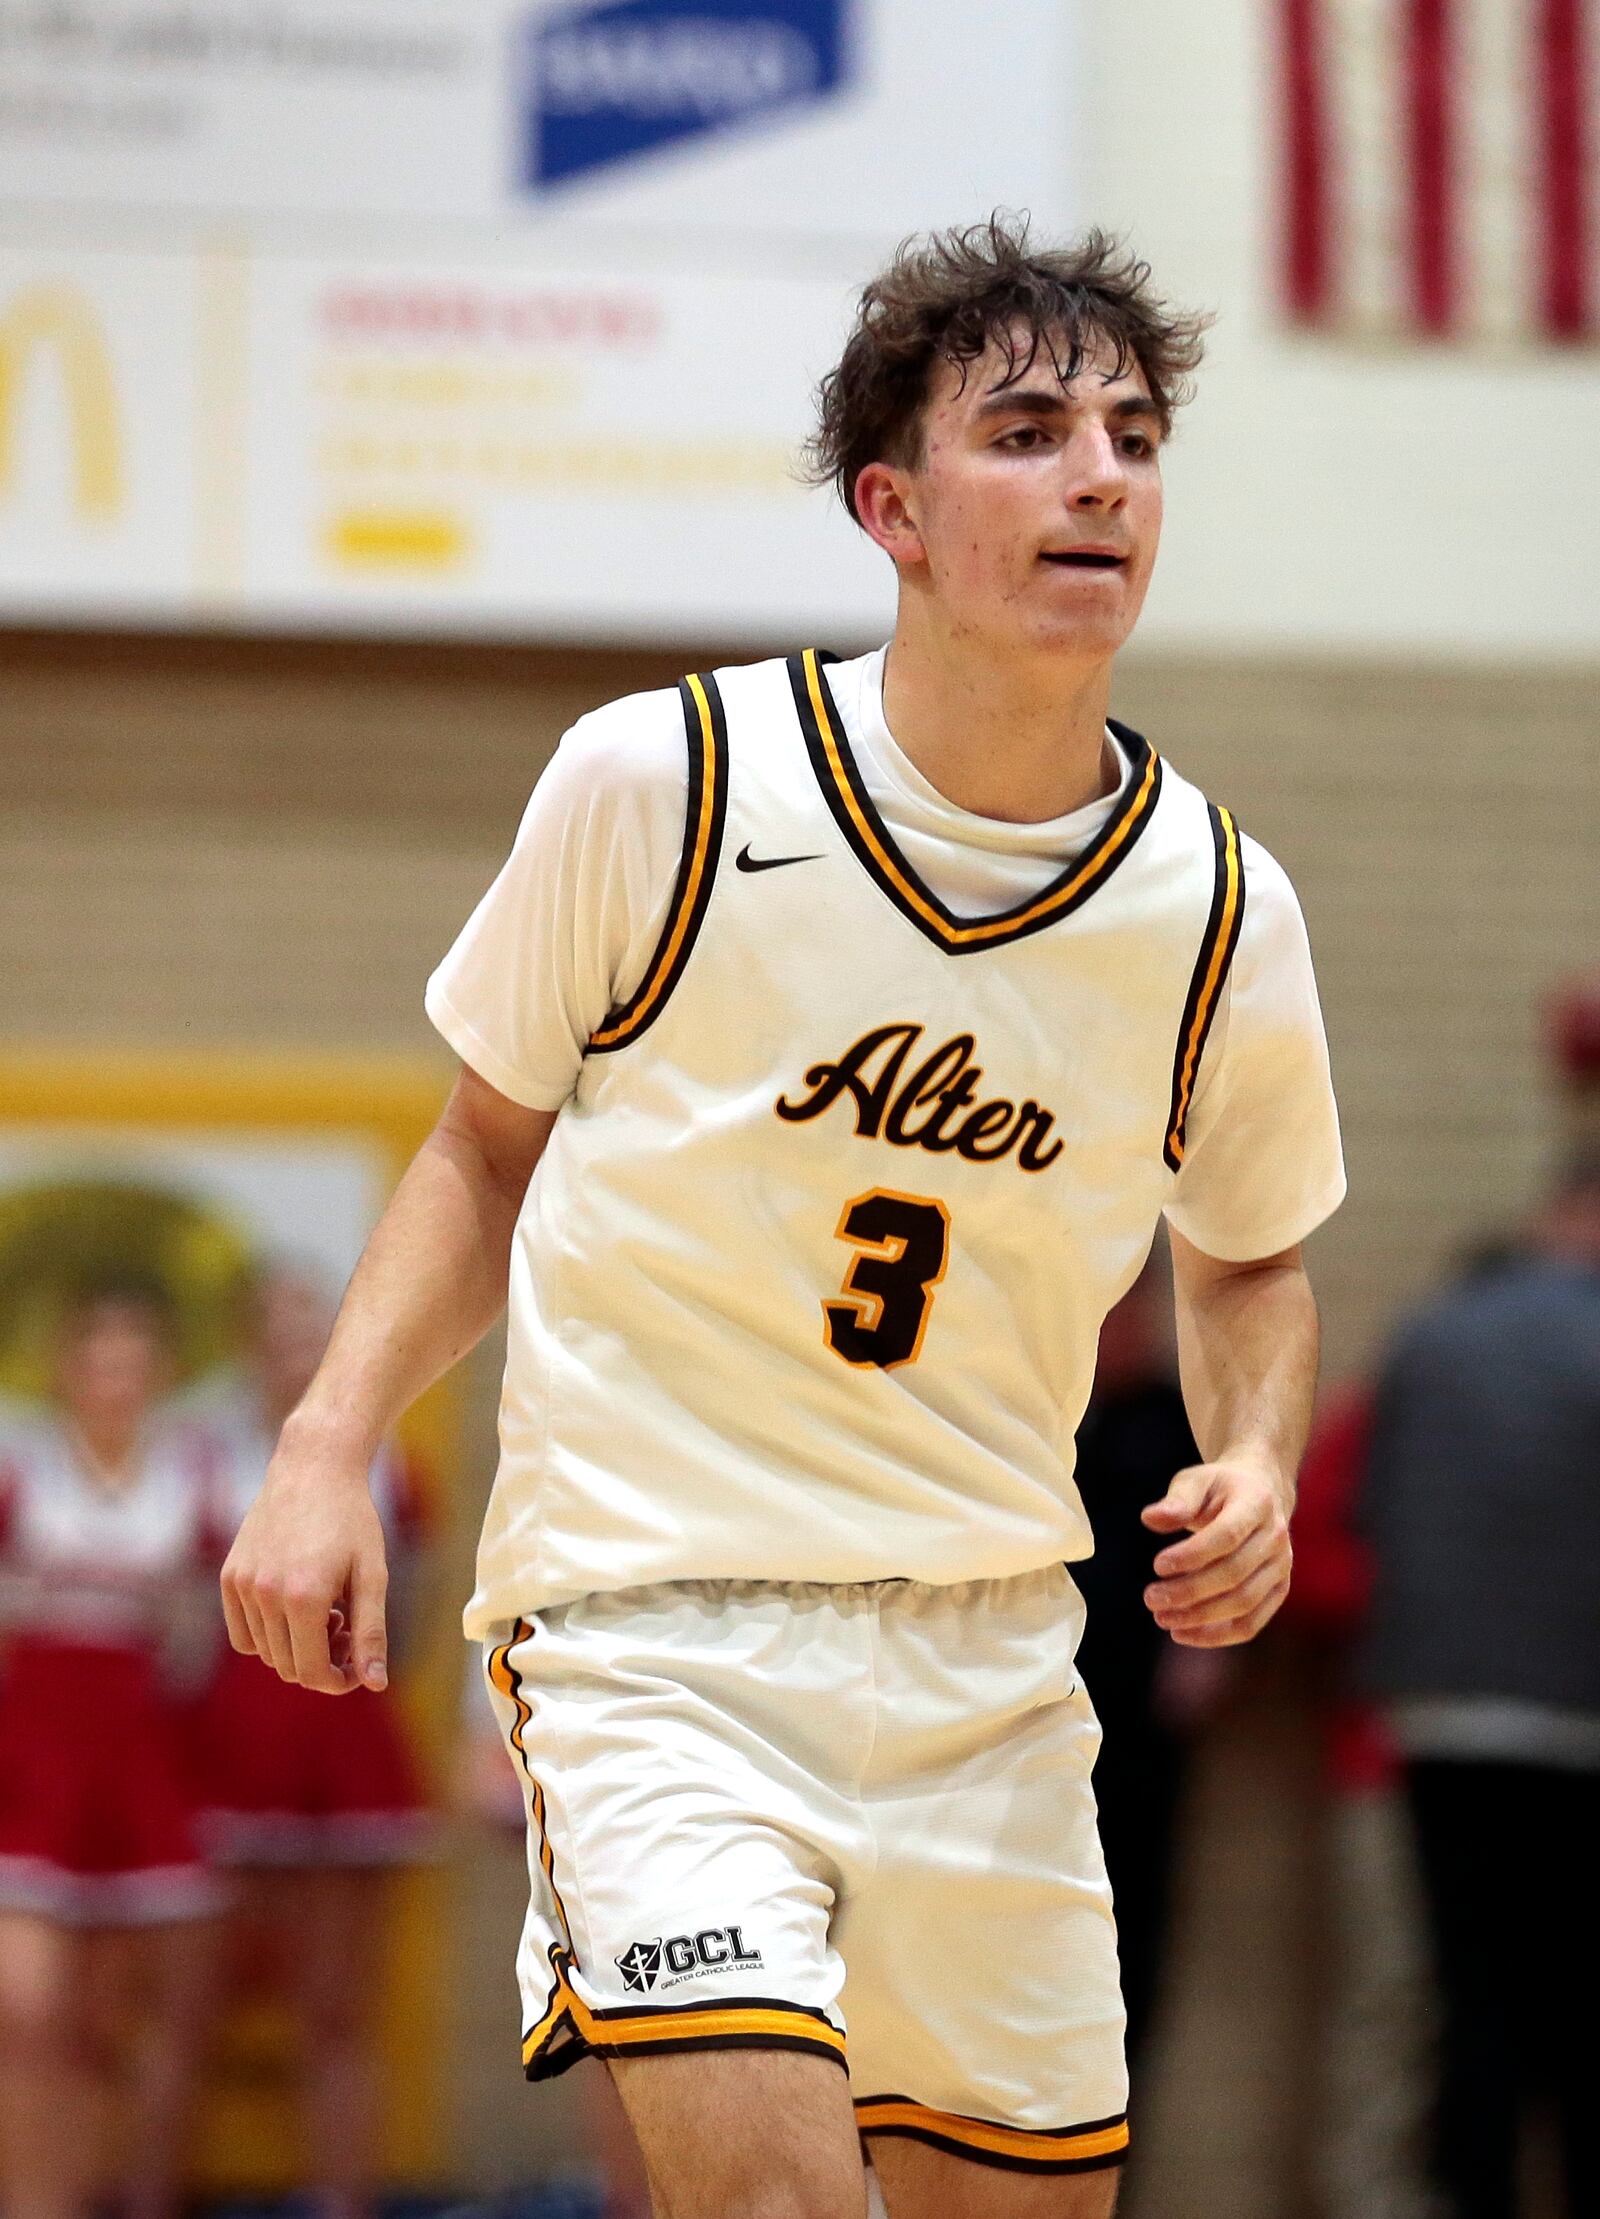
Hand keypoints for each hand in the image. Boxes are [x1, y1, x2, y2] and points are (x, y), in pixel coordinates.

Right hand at [221, 1421, 389, 1694]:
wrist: (313, 1467)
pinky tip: (295, 1604)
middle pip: (288, 1667)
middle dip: (321, 1662)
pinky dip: (267, 1634)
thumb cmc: (351, 1519)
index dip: (337, 1682)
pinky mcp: (229, 1576)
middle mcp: (265, 1595)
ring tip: (326, 1609)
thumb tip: (375, 1683)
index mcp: (303, 1598)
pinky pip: (242, 1633)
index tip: (357, 1669)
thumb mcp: (372, 1575)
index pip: (311, 1673)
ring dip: (296, 1646)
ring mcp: (242, 1585)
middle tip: (347, 1627)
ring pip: (265, 1652)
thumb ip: (371, 1632)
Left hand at [1140, 1455, 1291, 1647]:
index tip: (1157, 1565)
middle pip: (1234, 1574)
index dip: (1192, 1555)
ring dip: (1200, 1618)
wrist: (1261, 1492)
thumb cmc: (1220, 1488)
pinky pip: (1251, 1623)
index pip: (1227, 1536)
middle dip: (1189, 1591)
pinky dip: (1217, 1635)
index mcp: (1256, 1503)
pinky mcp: (1279, 1590)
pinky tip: (1183, 1633)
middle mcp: (1275, 1537)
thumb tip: (1151, 1518)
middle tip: (1151, 1598)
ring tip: (1161, 1618)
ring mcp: (1281, 1566)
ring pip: (1243, 1604)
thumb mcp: (1196, 1481)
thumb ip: (1176, 1500)